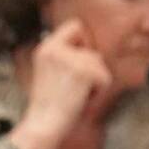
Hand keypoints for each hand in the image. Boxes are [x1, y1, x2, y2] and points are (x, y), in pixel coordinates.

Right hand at [14, 19, 112, 148]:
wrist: (43, 122)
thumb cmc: (49, 104)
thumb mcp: (49, 71)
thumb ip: (65, 56)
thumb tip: (90, 50)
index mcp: (46, 47)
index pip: (75, 26)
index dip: (83, 41)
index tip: (80, 59)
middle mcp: (55, 48)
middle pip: (92, 49)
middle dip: (91, 67)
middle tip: (76, 85)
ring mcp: (70, 59)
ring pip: (99, 63)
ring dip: (94, 81)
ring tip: (77, 93)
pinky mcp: (83, 72)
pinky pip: (105, 78)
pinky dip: (99, 91)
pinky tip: (82, 98)